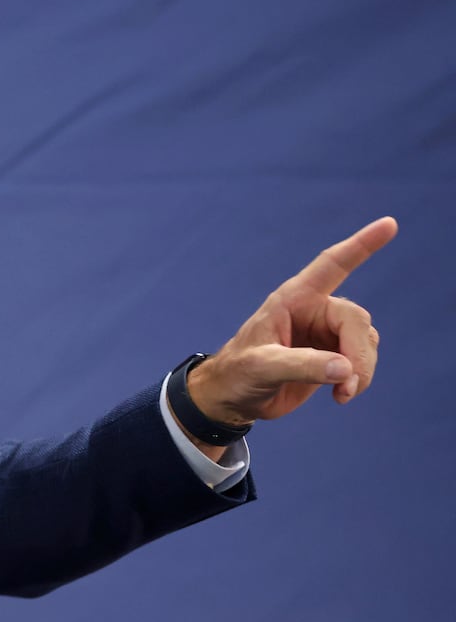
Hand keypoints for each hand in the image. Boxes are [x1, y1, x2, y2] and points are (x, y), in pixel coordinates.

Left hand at [188, 216, 396, 427]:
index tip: (389, 224)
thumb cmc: (237, 374)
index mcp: (293, 299)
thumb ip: (302, 366)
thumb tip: (346, 368)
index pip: (332, 265)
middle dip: (359, 354)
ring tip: (342, 394)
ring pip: (366, 341)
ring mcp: (326, 333)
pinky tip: (341, 395)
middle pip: (357, 321)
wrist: (232, 398)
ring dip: (362, 369)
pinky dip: (360, 378)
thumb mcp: (262, 368)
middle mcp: (314, 310)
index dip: (361, 245)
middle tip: (348, 384)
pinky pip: (363, 359)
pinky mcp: (333, 355)